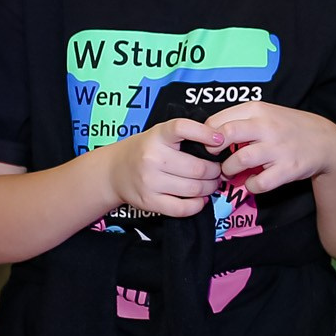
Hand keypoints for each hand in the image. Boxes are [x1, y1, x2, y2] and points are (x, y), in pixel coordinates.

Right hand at [99, 117, 225, 217]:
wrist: (114, 171)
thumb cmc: (145, 150)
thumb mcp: (160, 134)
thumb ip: (185, 135)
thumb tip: (221, 141)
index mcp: (157, 135)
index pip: (183, 128)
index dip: (205, 133)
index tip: (220, 139)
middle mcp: (152, 157)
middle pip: (198, 168)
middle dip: (215, 171)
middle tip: (218, 171)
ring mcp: (150, 181)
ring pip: (193, 188)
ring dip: (209, 188)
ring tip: (211, 184)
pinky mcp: (149, 201)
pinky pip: (182, 208)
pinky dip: (198, 205)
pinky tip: (200, 199)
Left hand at [210, 102, 335, 196]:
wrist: (326, 140)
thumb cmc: (287, 128)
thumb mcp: (265, 114)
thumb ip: (239, 120)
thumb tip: (207, 136)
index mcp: (257, 110)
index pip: (217, 120)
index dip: (206, 136)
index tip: (209, 146)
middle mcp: (266, 126)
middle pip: (226, 134)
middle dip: (213, 151)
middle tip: (214, 159)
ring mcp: (278, 148)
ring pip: (240, 160)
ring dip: (229, 170)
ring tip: (231, 172)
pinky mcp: (288, 168)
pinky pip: (259, 182)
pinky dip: (251, 185)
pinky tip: (253, 181)